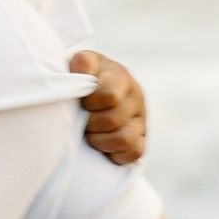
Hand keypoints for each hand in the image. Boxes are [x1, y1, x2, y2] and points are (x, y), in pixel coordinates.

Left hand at [72, 49, 146, 166]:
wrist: (86, 95)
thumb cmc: (78, 80)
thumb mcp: (76, 66)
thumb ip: (81, 64)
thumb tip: (80, 75)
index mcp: (117, 74)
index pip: (108, 95)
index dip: (89, 104)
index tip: (80, 102)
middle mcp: (134, 93)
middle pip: (112, 120)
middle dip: (91, 124)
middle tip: (81, 121)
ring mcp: (140, 115)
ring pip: (124, 138)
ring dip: (100, 141)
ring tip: (90, 134)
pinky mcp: (142, 136)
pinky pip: (135, 152)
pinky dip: (115, 154)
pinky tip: (104, 146)